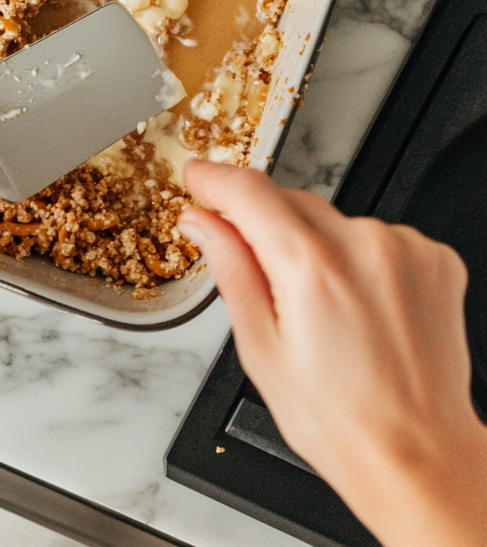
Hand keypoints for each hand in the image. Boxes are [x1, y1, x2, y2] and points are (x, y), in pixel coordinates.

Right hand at [179, 162, 486, 546]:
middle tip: (264, 278)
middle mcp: (363, 247)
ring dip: (317, 245)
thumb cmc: (342, 422)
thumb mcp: (261, 350)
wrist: (419, 456)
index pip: (248, 191)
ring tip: (325, 312)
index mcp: (311, 269)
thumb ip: (231, 270)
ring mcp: (406, 249)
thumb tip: (202, 222)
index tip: (198, 176)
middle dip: (265, 226)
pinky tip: (361, 307)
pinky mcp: (435, 257)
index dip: (214, 178)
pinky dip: (360, 259)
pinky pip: (377, 237)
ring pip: (335, 221)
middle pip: (291, 202)